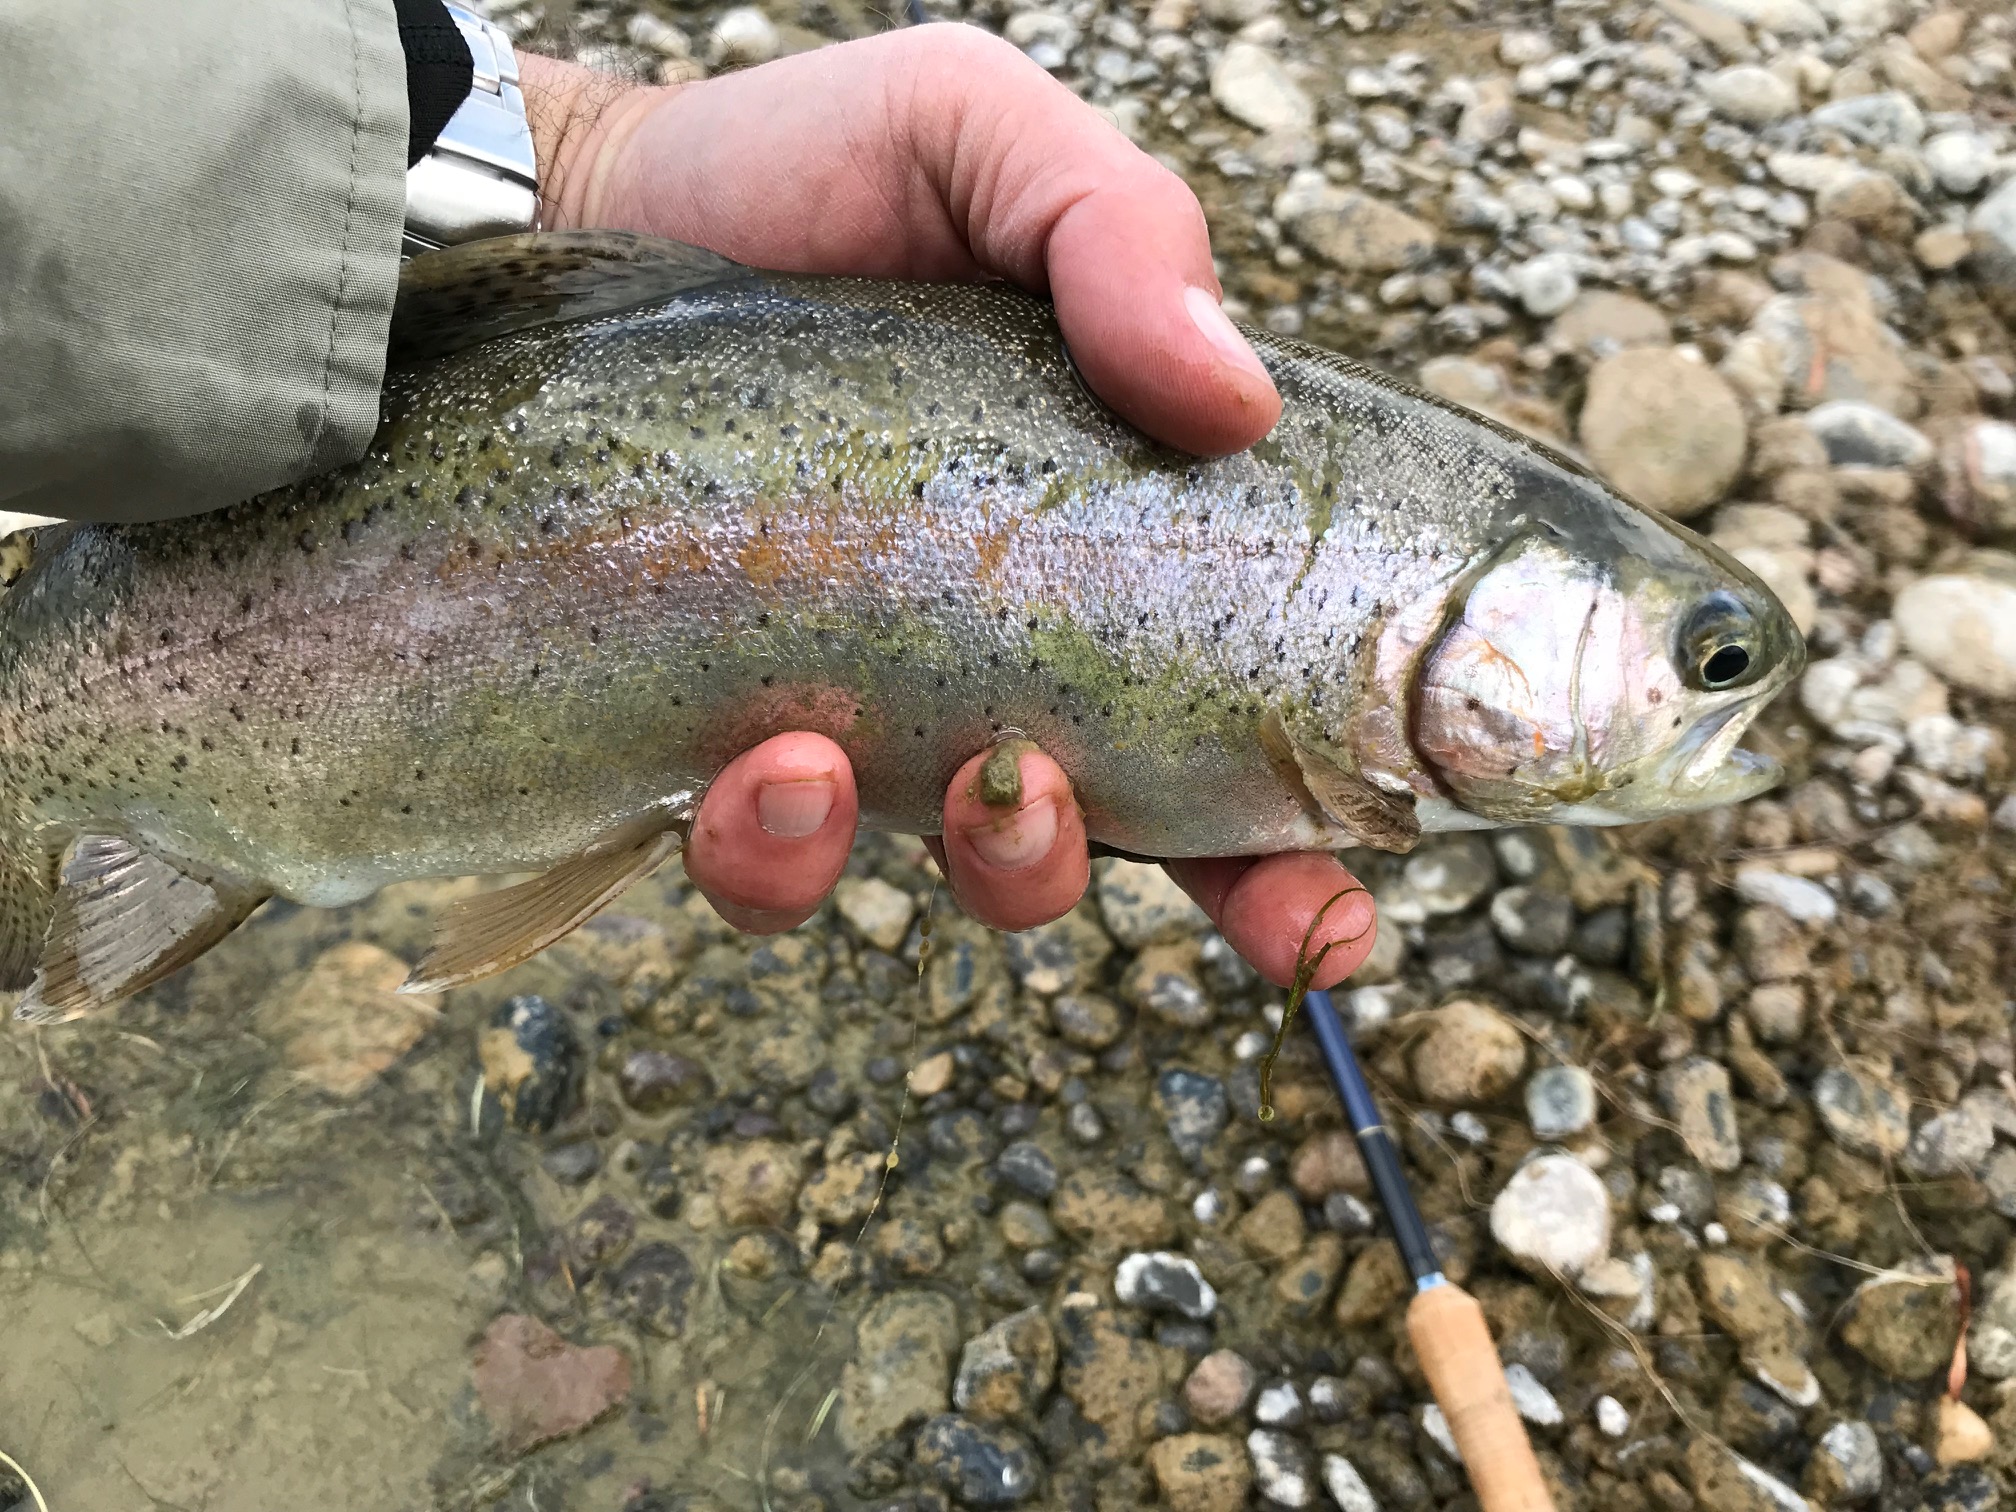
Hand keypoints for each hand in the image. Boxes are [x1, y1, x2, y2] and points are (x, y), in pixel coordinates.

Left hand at [517, 27, 1374, 987]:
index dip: (1310, 825)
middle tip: (1258, 907)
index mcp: (1107, 538)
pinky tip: (773, 766)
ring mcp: (872, 712)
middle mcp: (1011, 652)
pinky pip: (768, 866)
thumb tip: (1238, 401)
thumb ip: (1119, 230)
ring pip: (973, 869)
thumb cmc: (795, 178)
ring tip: (975, 775)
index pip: (1250, 700)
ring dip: (1009, 864)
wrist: (574, 209)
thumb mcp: (975, 138)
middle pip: (1154, 822)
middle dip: (1224, 899)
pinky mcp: (724, 745)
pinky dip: (786, 852)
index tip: (1351, 892)